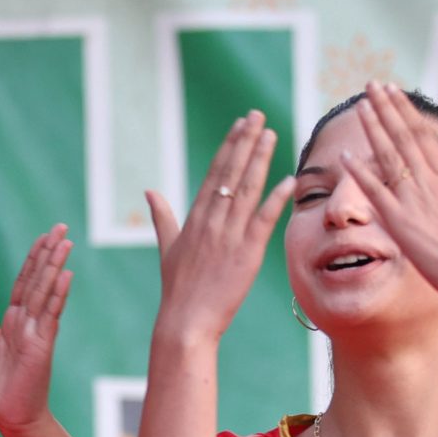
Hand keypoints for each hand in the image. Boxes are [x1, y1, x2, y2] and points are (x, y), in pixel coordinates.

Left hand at [0, 224, 71, 431]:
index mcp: (13, 322)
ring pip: (45, 292)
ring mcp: (36, 332)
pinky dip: (57, 295)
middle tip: (61, 226)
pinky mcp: (42, 346)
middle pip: (37, 280)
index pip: (24, 283)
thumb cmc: (1, 389)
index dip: (32, 260)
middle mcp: (27, 323)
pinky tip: (65, 275)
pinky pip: (50, 315)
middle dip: (47, 253)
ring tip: (64, 242)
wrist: (11, 417)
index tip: (43, 237)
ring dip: (54, 267)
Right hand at [146, 111, 294, 348]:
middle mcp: (212, 221)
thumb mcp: (167, 248)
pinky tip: (288, 179)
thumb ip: (162, 216)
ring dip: (260, 160)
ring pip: (247, 190)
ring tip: (271, 134)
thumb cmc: (177, 288)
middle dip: (246, 142)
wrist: (185, 321)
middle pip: (231, 173)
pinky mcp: (246, 254)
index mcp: (195, 218)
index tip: (240, 123)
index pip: (215, 173)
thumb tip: (149, 191)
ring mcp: (229, 236)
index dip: (229, 146)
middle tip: (258, 115)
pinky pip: (264, 221)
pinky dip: (276, 199)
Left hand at [344, 81, 437, 302]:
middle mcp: (429, 182)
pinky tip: (344, 155)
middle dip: (387, 108)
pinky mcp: (398, 221)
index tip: (393, 90)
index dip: (405, 111)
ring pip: (389, 156)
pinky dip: (359, 172)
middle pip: (404, 136)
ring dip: (374, 128)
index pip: (422, 134)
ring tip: (360, 105)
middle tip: (371, 85)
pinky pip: (374, 192)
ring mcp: (413, 200)